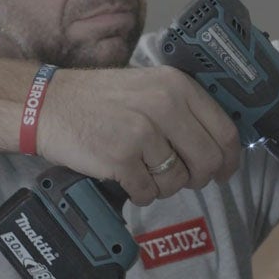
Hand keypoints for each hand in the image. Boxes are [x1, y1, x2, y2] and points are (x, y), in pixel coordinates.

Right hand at [38, 66, 240, 205]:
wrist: (48, 104)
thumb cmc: (102, 100)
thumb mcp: (150, 87)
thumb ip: (184, 110)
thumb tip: (219, 147)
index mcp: (177, 86)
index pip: (225, 131)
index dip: (230, 159)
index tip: (225, 171)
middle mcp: (164, 106)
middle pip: (208, 161)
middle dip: (199, 178)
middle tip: (184, 178)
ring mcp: (142, 133)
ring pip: (178, 181)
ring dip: (164, 186)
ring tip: (145, 171)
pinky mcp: (121, 158)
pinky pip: (148, 192)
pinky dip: (141, 192)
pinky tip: (127, 178)